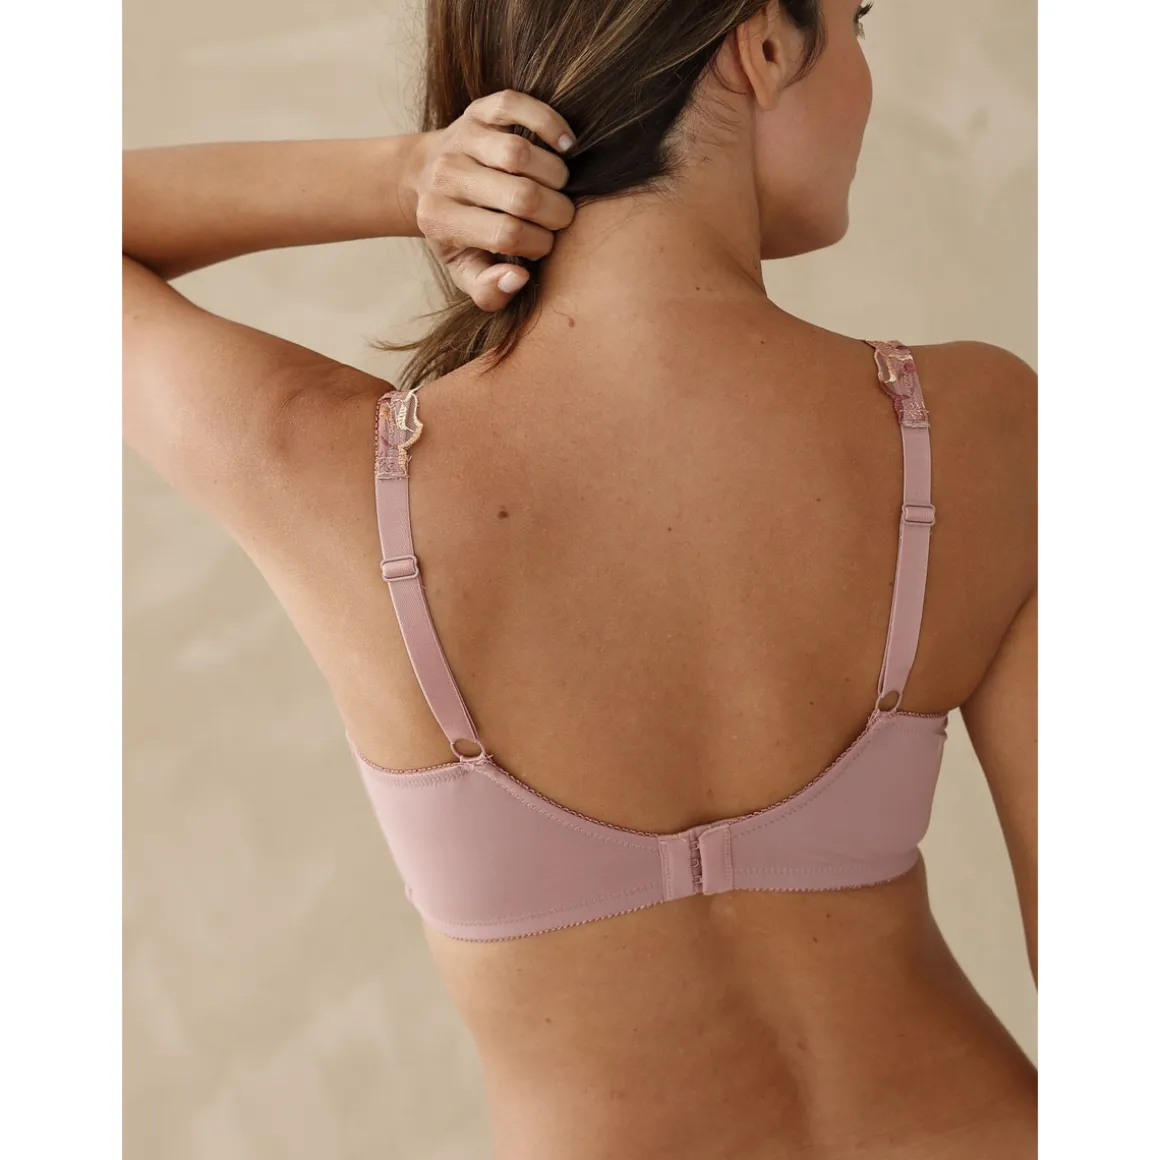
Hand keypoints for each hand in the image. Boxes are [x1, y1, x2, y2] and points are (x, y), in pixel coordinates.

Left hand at [405, 91, 576, 311]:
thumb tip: (519, 278)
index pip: (506, 235)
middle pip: (521, 196)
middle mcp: (445, 175)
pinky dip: (550, 124)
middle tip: (559, 219)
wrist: (426, 178)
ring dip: (557, 175)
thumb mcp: (465, 271)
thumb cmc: (458, 233)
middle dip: (555, 213)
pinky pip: (518, 107)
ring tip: (558, 189)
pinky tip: (565, 147)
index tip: (542, 246)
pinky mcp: (479, 109)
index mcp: (439, 219)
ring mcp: (462, 137)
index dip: (538, 244)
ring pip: (522, 154)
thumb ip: (488, 290)